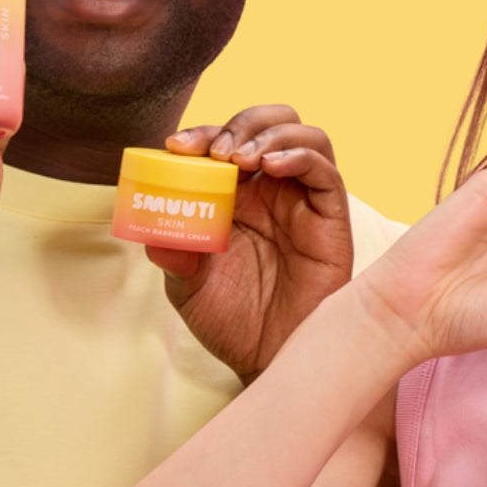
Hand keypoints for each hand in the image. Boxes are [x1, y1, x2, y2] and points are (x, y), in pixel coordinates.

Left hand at [148, 106, 352, 381]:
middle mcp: (273, 191)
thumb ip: (175, 257)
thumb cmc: (232, 324)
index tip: (177, 146)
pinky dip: (300, 156)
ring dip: (270, 134)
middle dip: (241, 124)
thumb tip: (154, 235)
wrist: (268, 362)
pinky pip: (325, 172)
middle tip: (216, 150)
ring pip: (304, 136)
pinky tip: (273, 166)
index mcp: (237, 197)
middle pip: (270, 124)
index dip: (203, 133)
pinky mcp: (332, 219)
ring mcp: (304, 202)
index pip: (224, 141)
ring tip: (242, 157)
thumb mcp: (188, 290)